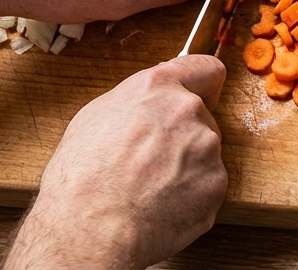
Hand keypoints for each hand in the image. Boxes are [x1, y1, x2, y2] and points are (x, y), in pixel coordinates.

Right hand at [2, 56, 227, 269]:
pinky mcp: (217, 182)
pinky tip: (161, 204)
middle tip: (151, 160)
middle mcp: (188, 110)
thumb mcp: (94, 119)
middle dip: (184, 135)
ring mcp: (207, 147)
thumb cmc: (80, 179)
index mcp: (157, 88)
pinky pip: (208, 185)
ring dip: (187, 166)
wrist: (89, 228)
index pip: (206, 69)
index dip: (204, 84)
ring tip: (149, 187)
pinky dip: (191, 195)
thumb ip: (136, 103)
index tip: (202, 95)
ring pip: (204, 153)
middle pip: (202, 117)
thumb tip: (150, 106)